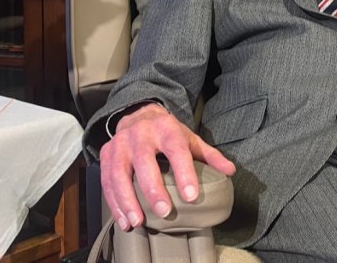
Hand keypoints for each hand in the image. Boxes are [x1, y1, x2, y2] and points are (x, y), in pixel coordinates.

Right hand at [99, 103, 236, 231]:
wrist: (137, 114)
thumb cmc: (167, 132)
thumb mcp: (189, 139)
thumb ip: (209, 155)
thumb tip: (230, 171)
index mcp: (166, 128)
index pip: (176, 150)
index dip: (184, 173)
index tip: (191, 196)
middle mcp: (140, 133)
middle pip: (144, 162)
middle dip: (154, 189)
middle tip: (165, 212)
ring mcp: (120, 143)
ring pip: (119, 173)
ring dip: (128, 200)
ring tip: (138, 221)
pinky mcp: (106, 154)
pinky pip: (107, 181)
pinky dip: (114, 203)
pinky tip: (125, 220)